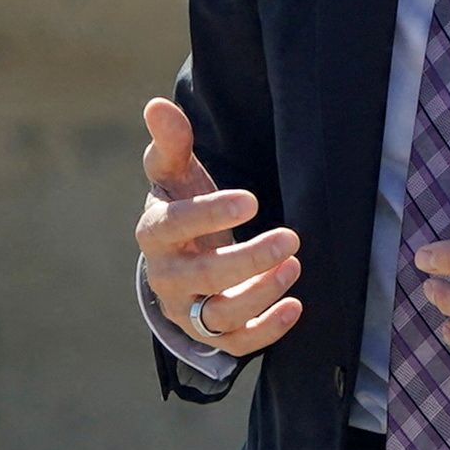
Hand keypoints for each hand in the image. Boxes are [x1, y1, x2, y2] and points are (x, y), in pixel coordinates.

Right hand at [137, 97, 301, 356]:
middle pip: (203, 277)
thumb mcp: (174, 173)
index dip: (211, 214)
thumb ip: (171, 142)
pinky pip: (237, 344)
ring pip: (219, 315)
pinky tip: (295, 306)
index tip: (253, 201)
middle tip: (290, 238)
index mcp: (154, 232)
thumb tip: (158, 105)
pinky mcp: (212, 335)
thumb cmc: (181, 206)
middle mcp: (167, 276)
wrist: (177, 259)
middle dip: (247, 260)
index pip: (175, 226)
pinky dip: (266, 333)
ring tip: (294, 265)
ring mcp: (188, 309)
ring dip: (259, 294)